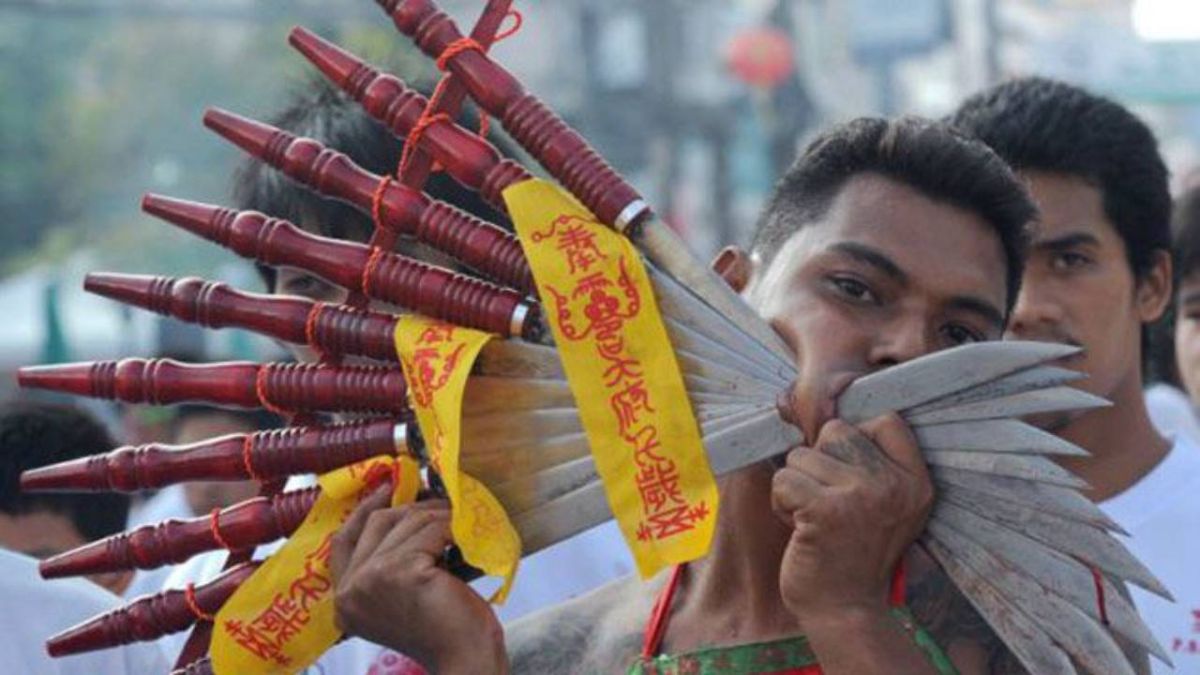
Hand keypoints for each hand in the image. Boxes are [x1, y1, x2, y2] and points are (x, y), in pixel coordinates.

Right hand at [330, 486, 507, 673]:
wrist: (464, 659)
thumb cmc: (440, 630)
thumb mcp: (399, 597)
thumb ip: (387, 565)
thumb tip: (404, 512)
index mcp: (344, 600)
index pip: (343, 542)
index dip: (364, 510)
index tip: (387, 489)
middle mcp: (350, 590)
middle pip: (379, 525)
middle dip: (414, 510)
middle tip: (441, 507)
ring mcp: (372, 579)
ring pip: (409, 523)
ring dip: (439, 518)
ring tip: (459, 524)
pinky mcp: (402, 571)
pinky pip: (432, 531)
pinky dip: (452, 529)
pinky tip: (465, 537)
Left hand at [772, 413, 932, 626]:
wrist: (846, 610)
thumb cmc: (854, 553)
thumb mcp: (887, 506)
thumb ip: (874, 464)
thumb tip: (829, 417)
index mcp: (916, 482)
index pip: (886, 421)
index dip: (856, 435)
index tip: (846, 470)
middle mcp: (894, 485)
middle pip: (836, 431)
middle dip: (818, 462)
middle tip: (826, 503)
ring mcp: (862, 496)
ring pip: (802, 455)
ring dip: (796, 485)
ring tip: (813, 518)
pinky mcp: (826, 510)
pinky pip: (784, 479)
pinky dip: (781, 502)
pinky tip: (799, 528)